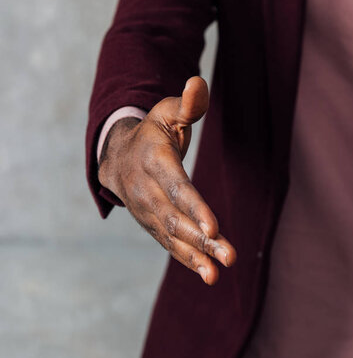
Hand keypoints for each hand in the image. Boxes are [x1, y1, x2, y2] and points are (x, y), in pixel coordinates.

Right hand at [98, 76, 236, 284]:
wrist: (116, 156)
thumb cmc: (151, 131)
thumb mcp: (166, 112)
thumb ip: (187, 104)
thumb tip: (198, 83)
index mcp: (153, 160)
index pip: (176, 187)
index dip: (194, 208)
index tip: (214, 228)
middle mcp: (145, 190)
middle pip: (175, 218)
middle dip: (202, 240)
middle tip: (230, 256)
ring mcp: (145, 211)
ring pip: (172, 237)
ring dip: (195, 256)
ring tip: (217, 274)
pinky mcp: (150, 224)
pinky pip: (168, 244)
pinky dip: (187, 259)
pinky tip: (208, 274)